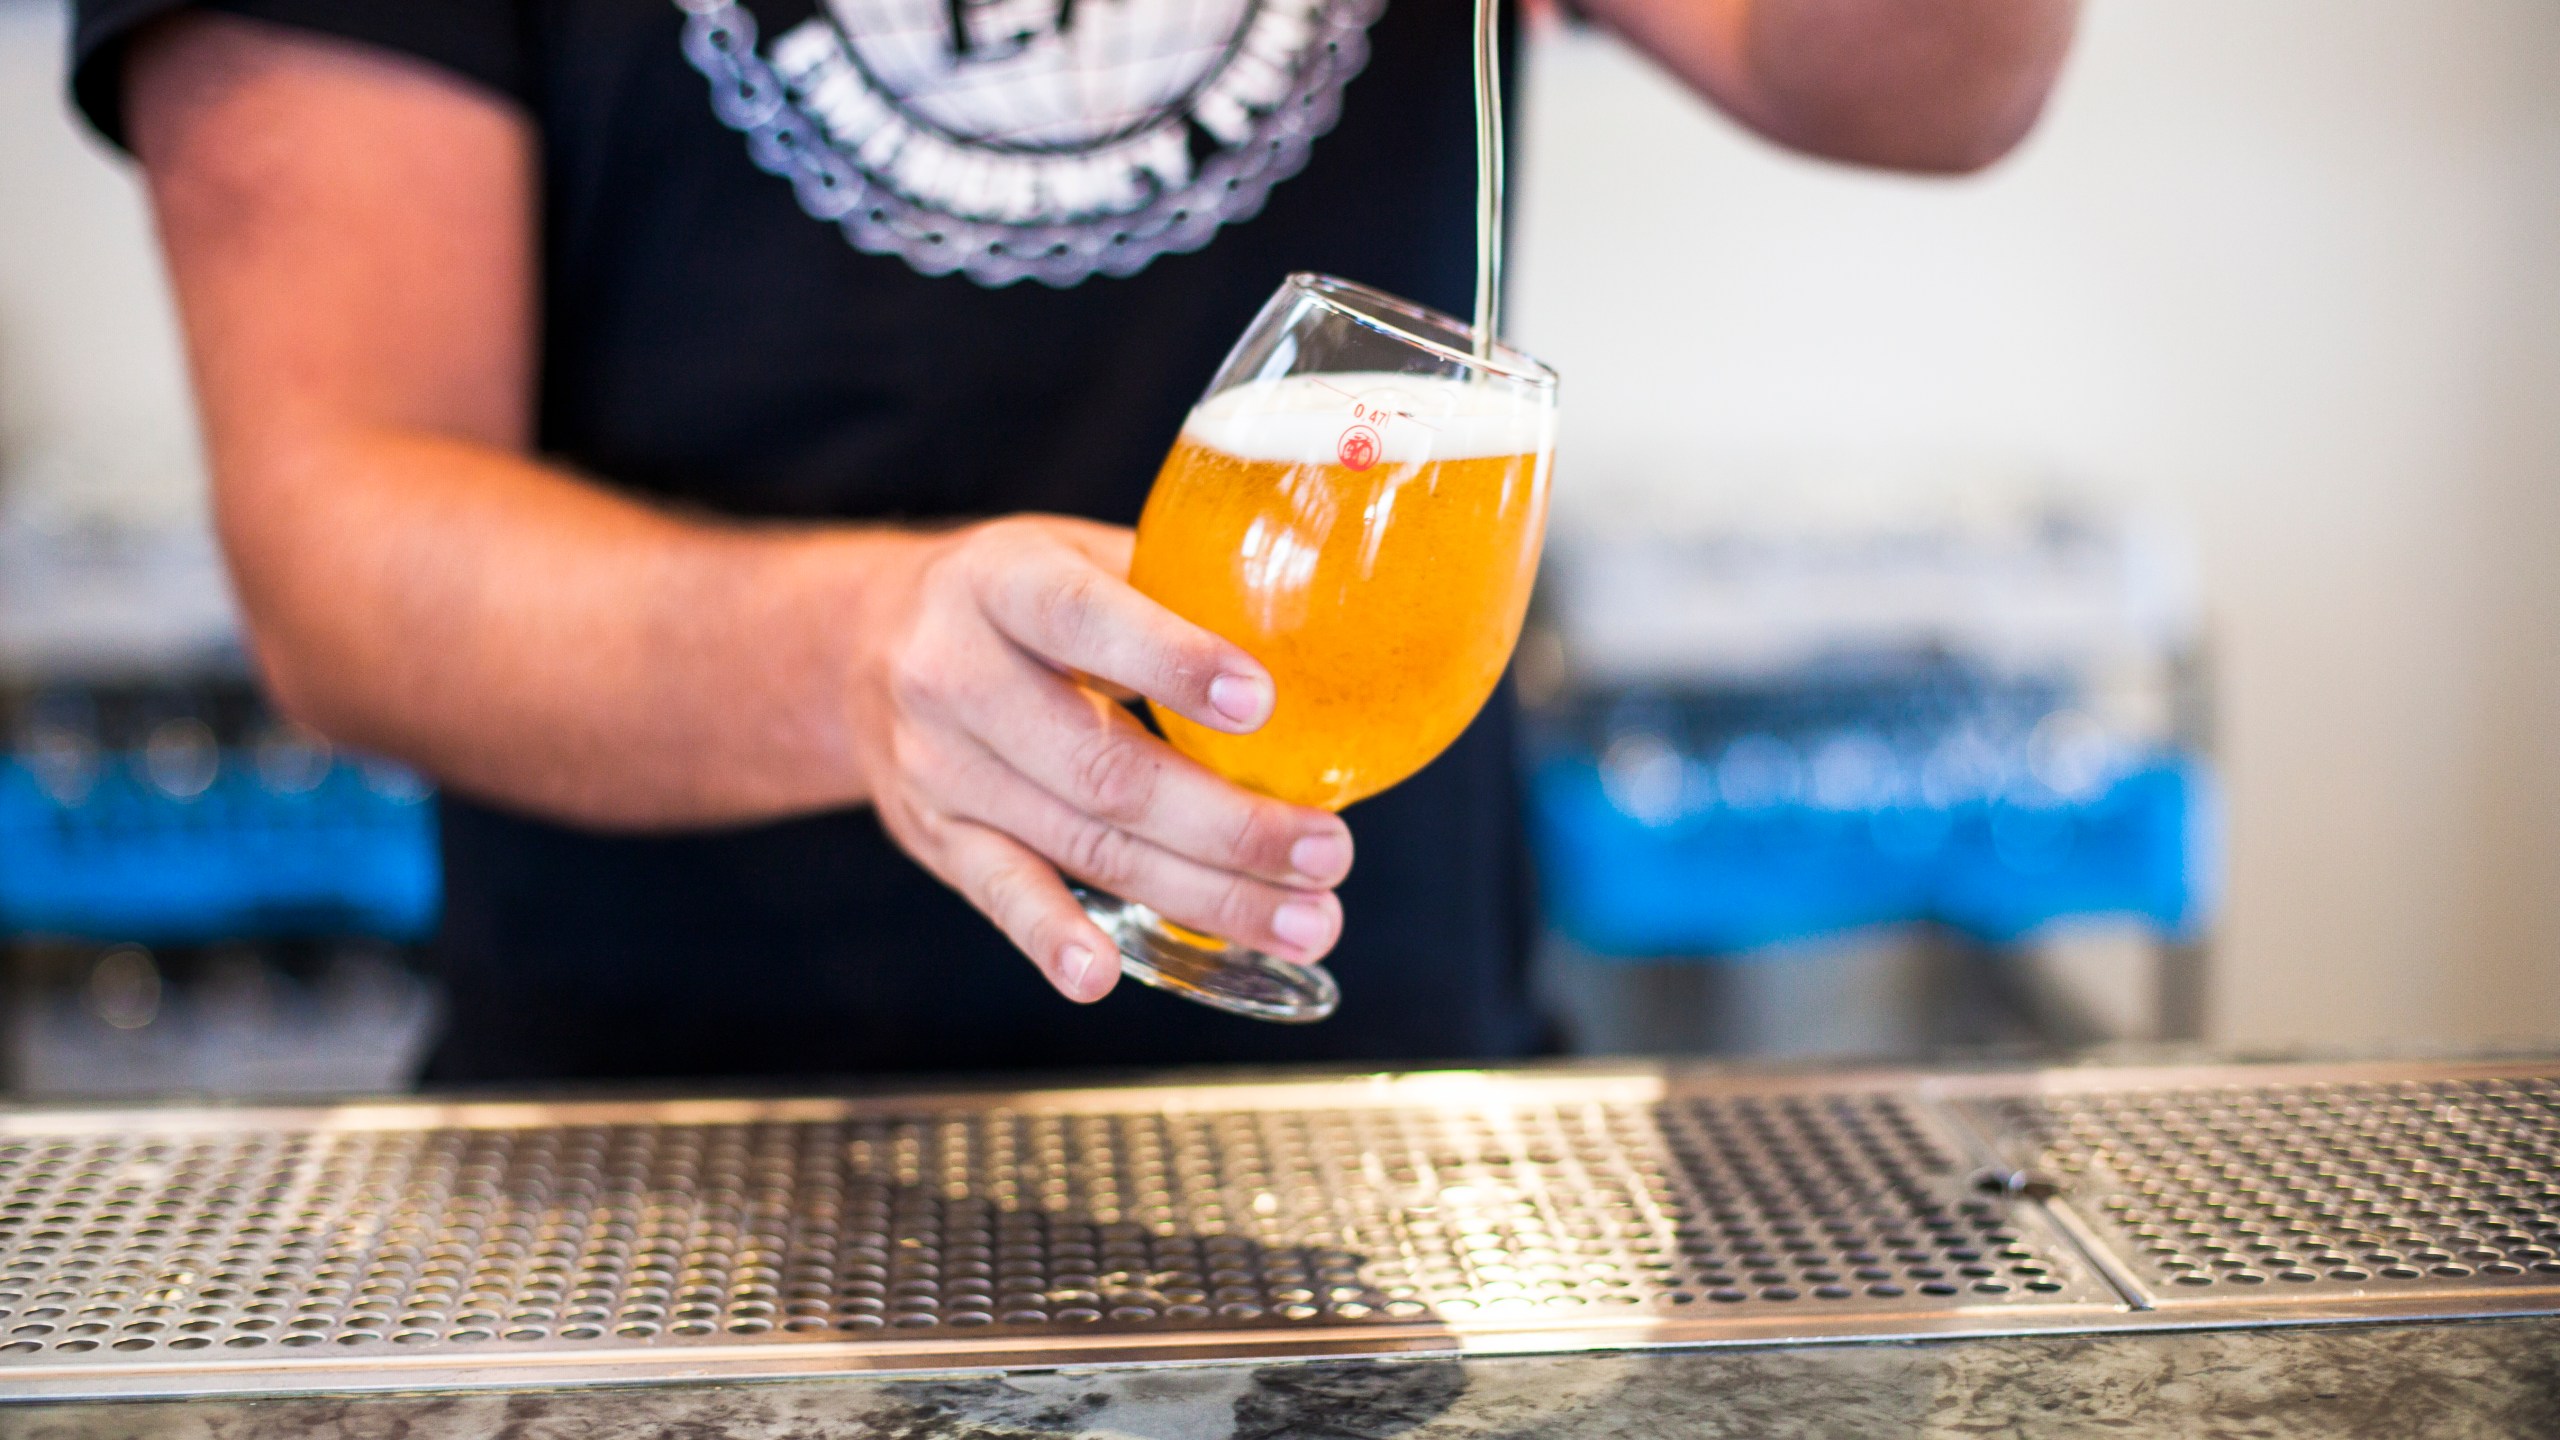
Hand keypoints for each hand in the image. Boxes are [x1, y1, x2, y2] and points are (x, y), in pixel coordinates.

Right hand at [843, 516, 1354, 1002]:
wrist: (864, 644)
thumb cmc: (1015, 598)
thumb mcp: (1074, 554)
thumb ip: (1171, 588)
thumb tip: (1322, 638)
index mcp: (1002, 581)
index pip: (1084, 620)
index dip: (1172, 661)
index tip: (1261, 703)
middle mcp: (955, 674)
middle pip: (1100, 765)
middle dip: (1227, 822)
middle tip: (1327, 852)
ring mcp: (939, 767)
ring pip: (1079, 841)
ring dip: (1199, 894)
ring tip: (1300, 921)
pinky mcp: (935, 838)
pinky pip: (999, 893)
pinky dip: (1050, 937)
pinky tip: (1101, 977)